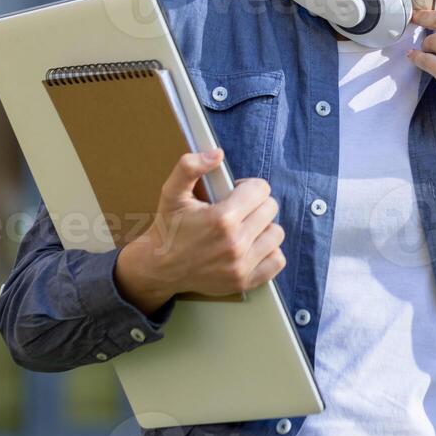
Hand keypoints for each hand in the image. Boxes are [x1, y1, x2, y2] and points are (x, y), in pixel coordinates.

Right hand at [114, 149, 285, 314]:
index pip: (261, 189)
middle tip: (237, 210)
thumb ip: (190, 166)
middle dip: (255, 204)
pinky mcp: (244, 281)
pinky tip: (252, 246)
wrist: (159, 267)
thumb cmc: (169, 228)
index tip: (234, 193)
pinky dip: (269, 252)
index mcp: (222, 218)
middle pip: (270, 209)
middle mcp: (235, 243)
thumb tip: (217, 154)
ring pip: (276, 233)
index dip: (248, 187)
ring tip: (244, 228)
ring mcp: (241, 265)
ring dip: (263, 227)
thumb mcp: (173, 192)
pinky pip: (277, 261)